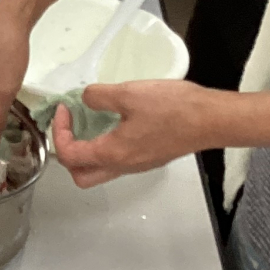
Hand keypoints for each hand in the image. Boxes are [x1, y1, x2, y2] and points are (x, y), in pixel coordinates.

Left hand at [51, 79, 220, 186]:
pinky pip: (117, 160)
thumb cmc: (173, 109)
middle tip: (70, 126)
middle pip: (81, 175)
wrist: (211, 119)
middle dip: (68, 153)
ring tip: (88, 121)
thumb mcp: (129, 94)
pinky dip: (105, 146)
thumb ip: (99, 96)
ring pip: (100, 170)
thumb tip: (85, 99)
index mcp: (112, 154)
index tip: (64, 110)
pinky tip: (112, 122)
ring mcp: (137, 165)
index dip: (58, 132)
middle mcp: (123, 166)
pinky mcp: (149, 158)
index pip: (69, 155)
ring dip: (87, 151)